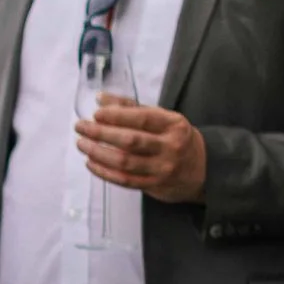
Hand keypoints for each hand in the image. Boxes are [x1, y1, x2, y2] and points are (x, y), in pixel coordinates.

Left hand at [77, 98, 206, 203]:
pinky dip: (104, 172)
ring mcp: (163, 168)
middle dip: (101, 133)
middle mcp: (170, 147)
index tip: (96, 114)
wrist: (203, 169)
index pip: (142, 118)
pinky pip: (125, 180)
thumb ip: (131, 108)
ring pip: (125, 162)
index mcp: (173, 125)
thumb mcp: (162, 118)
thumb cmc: (174, 138)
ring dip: (98, 152)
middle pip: (131, 141)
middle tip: (80, 127)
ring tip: (81, 144)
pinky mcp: (155, 185)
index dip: (116, 115)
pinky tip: (91, 163)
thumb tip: (100, 98)